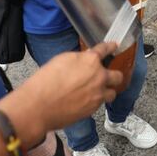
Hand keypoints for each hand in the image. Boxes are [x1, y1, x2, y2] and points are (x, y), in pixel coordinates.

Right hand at [1, 41, 121, 146]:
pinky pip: (100, 104)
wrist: (39, 105)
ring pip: (112, 93)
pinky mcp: (93, 109)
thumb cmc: (45, 81)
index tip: (113, 46)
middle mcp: (99, 77)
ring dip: (107, 91)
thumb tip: (84, 59)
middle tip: (109, 76)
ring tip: (99, 91)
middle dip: (114, 75)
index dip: (110, 47)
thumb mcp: (62, 60)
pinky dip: (96, 102)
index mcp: (90, 60)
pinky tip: (86, 100)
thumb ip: (78, 59)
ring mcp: (98, 94)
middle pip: (117, 75)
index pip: (105, 50)